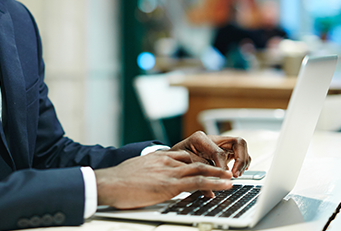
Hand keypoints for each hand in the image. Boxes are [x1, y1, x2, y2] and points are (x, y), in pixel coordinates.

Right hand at [95, 150, 232, 209]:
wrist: (107, 183)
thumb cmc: (117, 181)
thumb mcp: (136, 171)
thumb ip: (148, 173)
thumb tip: (150, 181)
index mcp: (158, 157)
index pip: (184, 156)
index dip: (199, 162)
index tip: (208, 167)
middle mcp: (166, 161)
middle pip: (196, 159)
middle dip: (213, 165)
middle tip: (226, 171)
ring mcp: (169, 171)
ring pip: (201, 168)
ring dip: (219, 173)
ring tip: (232, 177)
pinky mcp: (169, 184)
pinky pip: (198, 182)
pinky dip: (215, 182)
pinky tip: (225, 185)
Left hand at [170, 131, 250, 177]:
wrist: (172, 158)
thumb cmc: (177, 160)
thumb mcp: (184, 166)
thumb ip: (197, 176)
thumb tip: (210, 191)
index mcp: (200, 138)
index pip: (218, 152)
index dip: (222, 167)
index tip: (223, 178)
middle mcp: (212, 139)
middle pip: (237, 142)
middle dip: (241, 159)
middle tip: (236, 174)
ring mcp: (220, 144)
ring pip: (241, 147)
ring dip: (243, 161)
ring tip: (237, 174)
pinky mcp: (224, 151)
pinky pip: (240, 154)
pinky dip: (242, 162)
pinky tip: (238, 172)